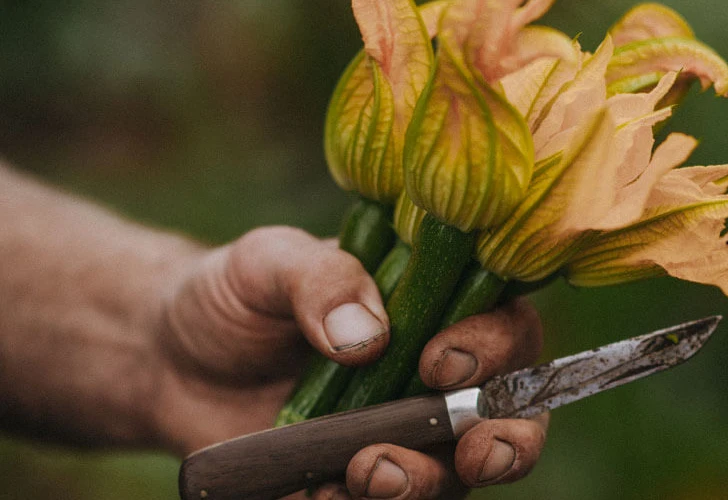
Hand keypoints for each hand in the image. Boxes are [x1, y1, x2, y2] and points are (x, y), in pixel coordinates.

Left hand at [150, 226, 547, 497]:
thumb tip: (366, 336)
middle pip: (510, 414)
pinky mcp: (357, 483)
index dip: (494, 350)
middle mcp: (434, 379)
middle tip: (476, 454)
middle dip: (507, 440)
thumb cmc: (233, 296)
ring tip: (366, 473)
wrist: (170, 363)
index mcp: (433, 309)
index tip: (439, 362)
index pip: (504, 325)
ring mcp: (400, 437)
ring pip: (454, 475)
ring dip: (426, 483)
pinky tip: (315, 492)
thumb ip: (321, 279)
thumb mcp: (268, 262)